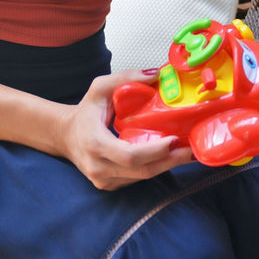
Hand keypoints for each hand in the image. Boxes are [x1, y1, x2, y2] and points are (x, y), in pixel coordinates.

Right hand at [56, 71, 193, 189]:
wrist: (66, 136)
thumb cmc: (86, 111)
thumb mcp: (100, 87)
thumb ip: (126, 77)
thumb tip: (156, 75)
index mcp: (95, 143)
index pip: (128, 155)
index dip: (154, 151)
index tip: (174, 140)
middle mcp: (98, 167)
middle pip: (141, 171)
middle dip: (170, 161)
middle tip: (192, 149)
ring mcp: (104, 180)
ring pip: (142, 177)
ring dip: (167, 165)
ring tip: (188, 151)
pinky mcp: (111, 184)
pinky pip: (137, 178)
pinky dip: (157, 168)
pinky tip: (171, 156)